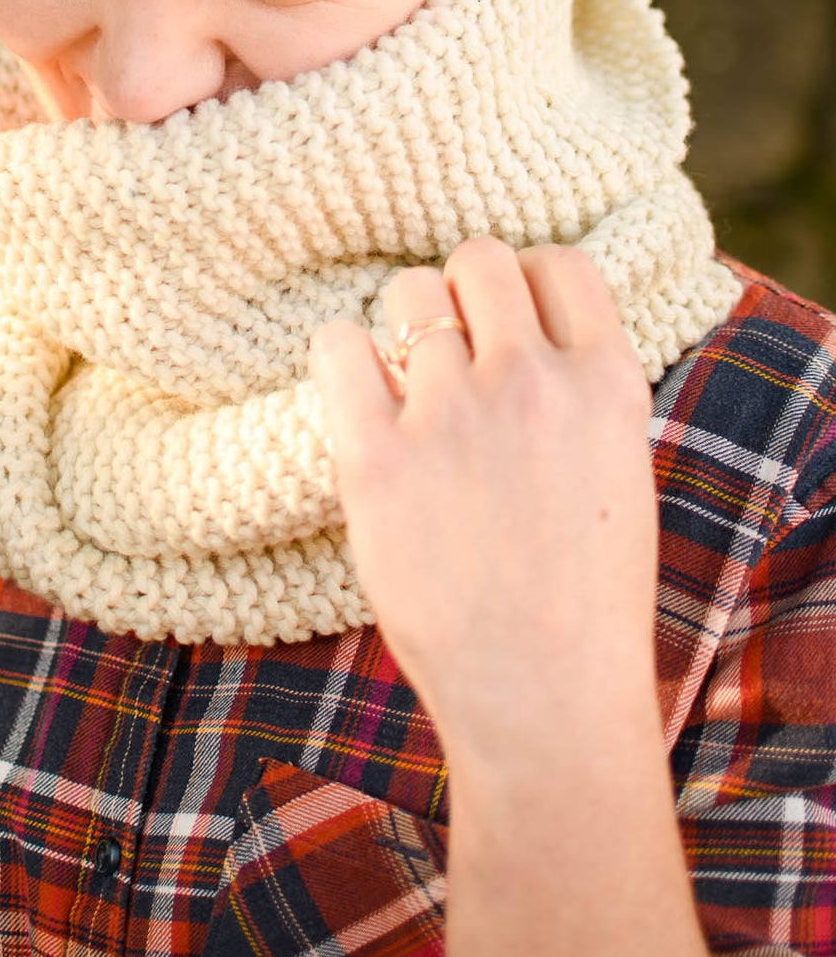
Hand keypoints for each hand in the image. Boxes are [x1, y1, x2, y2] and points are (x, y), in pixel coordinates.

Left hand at [309, 236, 661, 769]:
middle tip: (454, 351)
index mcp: (606, 384)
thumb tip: (523, 325)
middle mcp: (531, 383)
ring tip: (408, 383)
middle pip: (479, 258)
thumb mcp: (618, 470)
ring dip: (405, 327)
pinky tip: (360, 398)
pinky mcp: (376, 457)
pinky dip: (342, 358)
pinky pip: (337, 344)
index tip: (510, 320)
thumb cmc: (583, 598)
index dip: (528, 283)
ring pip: (409, 293)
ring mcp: (452, 416)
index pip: (560, 263)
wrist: (543, 697)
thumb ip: (578, 390)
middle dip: (463, 294)